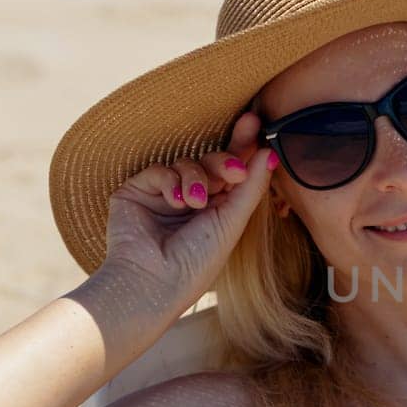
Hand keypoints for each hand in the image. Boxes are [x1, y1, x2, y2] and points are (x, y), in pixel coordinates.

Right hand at [98, 110, 283, 309]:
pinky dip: (170, 180)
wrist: (154, 282)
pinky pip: (159, 169)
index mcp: (217, 209)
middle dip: (224, 160)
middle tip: (233, 170)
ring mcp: (163, 194)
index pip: (233, 171)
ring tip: (196, 202)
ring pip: (187, 162)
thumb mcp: (232, 222)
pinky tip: (176, 201)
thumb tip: (269, 152)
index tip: (255, 124)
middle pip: (212, 161)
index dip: (244, 146)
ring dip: (196, 178)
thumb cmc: (197, 262)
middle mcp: (191, 199)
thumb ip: (251, 187)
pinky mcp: (136, 191)